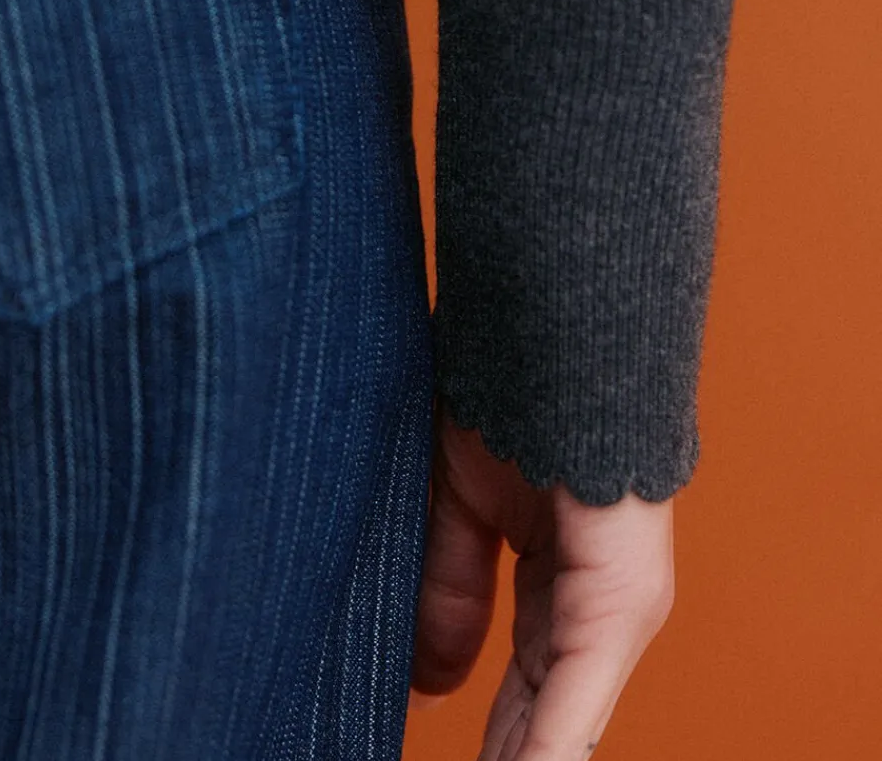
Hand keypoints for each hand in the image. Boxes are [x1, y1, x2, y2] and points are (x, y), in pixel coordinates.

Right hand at [408, 398, 674, 759]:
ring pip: (562, 723)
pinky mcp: (620, 598)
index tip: (426, 758)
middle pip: (543, 717)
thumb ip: (448, 589)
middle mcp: (596, 602)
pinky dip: (543, 750)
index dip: (488, 736)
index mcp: (559, 578)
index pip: (524, 686)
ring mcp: (616, 605)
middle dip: (504, 758)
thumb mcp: (454, 503)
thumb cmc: (503, 392)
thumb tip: (429, 683)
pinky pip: (573, 699)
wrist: (539, 328)